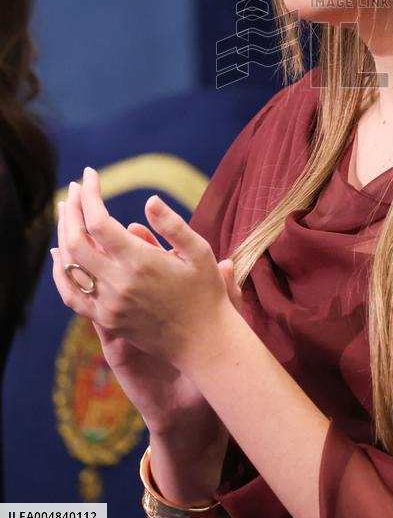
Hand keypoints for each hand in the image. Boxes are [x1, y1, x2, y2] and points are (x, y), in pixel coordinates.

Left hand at [51, 169, 244, 415]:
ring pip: (70, 265)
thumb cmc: (207, 292)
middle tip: (76, 188)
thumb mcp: (199, 251)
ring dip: (63, 234)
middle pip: (76, 240)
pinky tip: (60, 255)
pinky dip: (61, 272)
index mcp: (140, 262)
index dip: (90, 195)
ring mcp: (108, 305)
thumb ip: (171, 224)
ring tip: (66, 211)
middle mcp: (118, 283)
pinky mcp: (106, 321)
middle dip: (72, 209)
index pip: (98, 221)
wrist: (203, 342)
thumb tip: (148, 200)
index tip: (91, 174)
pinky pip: (72, 295)